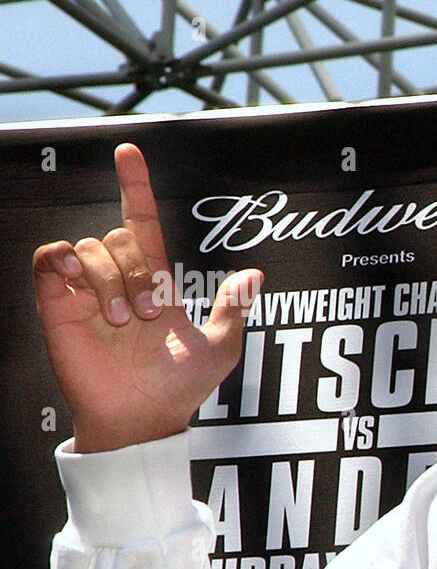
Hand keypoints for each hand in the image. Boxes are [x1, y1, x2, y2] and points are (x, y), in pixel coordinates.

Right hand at [33, 143, 261, 452]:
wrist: (142, 416)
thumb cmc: (179, 387)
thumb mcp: (219, 347)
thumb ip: (234, 309)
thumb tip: (255, 275)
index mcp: (152, 280)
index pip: (140, 221)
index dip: (135, 186)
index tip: (129, 152)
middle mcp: (117, 279)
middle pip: (121, 237)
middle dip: (139, 272)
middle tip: (147, 315)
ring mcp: (85, 290)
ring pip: (91, 246)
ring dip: (112, 281)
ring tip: (122, 321)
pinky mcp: (56, 303)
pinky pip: (49, 258)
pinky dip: (64, 262)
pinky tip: (79, 286)